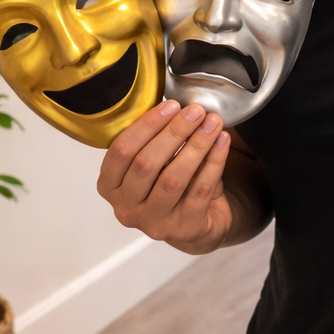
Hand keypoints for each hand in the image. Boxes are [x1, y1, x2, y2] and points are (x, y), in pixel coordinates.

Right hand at [97, 100, 234, 254]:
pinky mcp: (185, 229)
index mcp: (110, 186)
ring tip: (212, 123)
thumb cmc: (170, 184)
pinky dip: (214, 162)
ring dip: (196, 145)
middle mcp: (126, 209)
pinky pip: (201, 190)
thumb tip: (175, 104)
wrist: (196, 224)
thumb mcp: (154, 162)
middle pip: (146, 164)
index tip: (171, 105)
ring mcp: (154, 223)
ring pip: (174, 178)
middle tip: (196, 111)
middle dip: (174, 132)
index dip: (146, 125)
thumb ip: (154, 138)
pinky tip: (222, 142)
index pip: (121, 151)